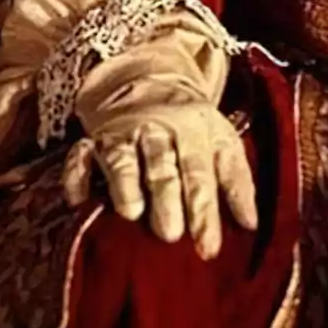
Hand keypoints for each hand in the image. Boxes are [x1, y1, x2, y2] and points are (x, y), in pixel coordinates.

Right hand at [60, 93, 257, 259]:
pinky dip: (76, 175)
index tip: (208, 248)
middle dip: (165, 198)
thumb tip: (251, 225)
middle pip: (161, 166)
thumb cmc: (191, 124)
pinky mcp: (93, 139)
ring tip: (130, 213)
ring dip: (124, 184)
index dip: (204, 211)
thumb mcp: (222, 141)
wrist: (150, 78)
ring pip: (122, 158)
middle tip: (170, 234)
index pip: (200, 173)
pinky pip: (80, 155)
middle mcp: (156, 131)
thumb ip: (237, 181)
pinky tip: (78, 200)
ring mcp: (122, 133)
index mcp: (192, 131)